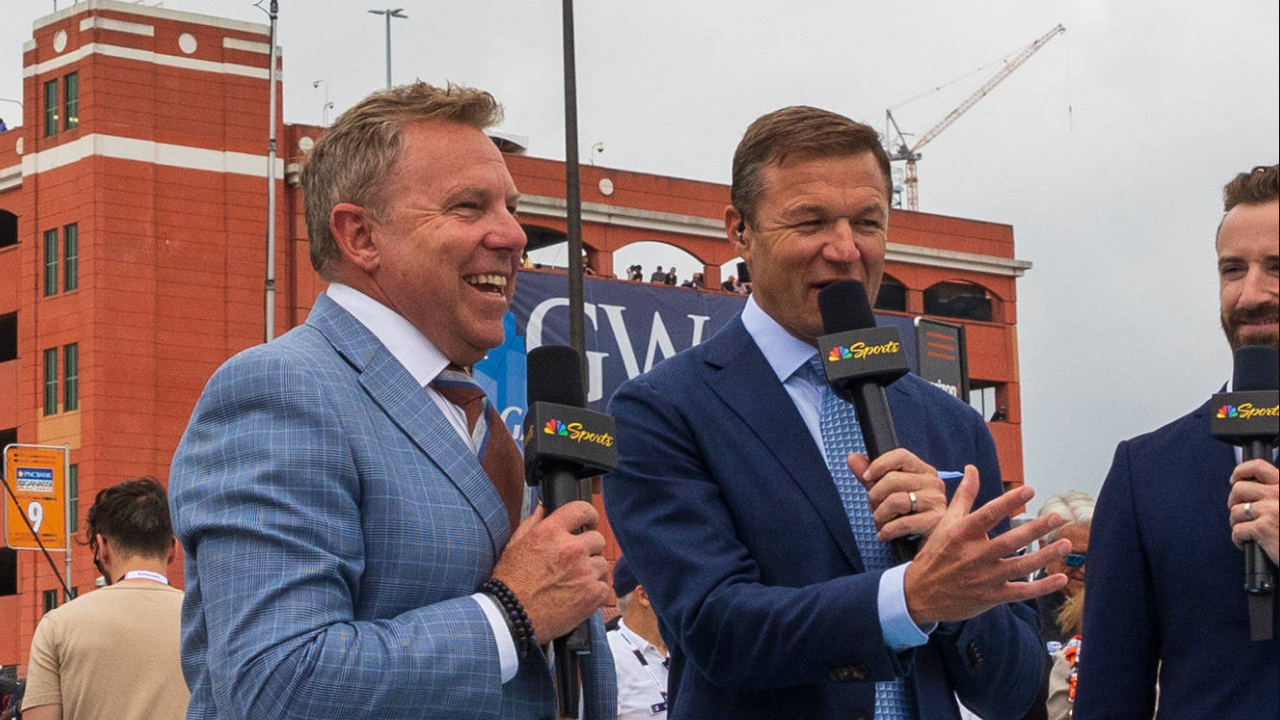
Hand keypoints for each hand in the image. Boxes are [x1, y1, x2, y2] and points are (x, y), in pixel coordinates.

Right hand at [491, 500, 610, 640]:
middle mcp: (571, 548)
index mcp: (551, 532)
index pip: (582, 509)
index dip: (589, 515)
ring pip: (602, 563)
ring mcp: (584, 572)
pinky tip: (578, 595)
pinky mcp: (592, 594)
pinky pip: (604, 586)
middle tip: (575, 560)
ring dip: (592, 570)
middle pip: (597, 539)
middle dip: (588, 548)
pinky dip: (594, 591)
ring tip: (573, 581)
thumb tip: (544, 508)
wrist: (510, 616)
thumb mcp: (515, 545)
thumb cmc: (510, 582)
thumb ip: (532, 523)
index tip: (589, 522)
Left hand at [848, 448, 946, 541]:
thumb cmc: (905, 516)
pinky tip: (884, 535)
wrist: (926, 545)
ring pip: (895, 501)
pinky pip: (902, 524)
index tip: (866, 477)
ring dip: (879, 516)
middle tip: (874, 509)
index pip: (900, 455)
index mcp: (924, 471)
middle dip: (874, 497)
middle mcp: (933, 483)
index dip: (879, 464)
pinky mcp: (935, 522)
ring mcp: (936, 502)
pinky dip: (887, 531)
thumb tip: (852, 457)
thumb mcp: (886, 494)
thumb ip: (870, 477)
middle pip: (892, 480)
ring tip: (880, 523)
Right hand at [902, 465, 1071, 624]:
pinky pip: (1021, 592)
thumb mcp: (946, 523)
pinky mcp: (991, 597)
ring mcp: (984, 578)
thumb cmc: (935, 555)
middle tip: (1057, 517)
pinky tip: (1060, 578)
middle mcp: (974, 555)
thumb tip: (972, 469)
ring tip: (1066, 543)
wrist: (919, 594)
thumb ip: (964, 496)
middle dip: (1035, 529)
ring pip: (1021, 566)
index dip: (1009, 502)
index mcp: (962, 534)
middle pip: (1010, 541)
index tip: (1029, 490)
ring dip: (1045, 555)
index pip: (988, 514)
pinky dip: (1042, 586)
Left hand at [1227, 458, 1278, 564]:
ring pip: (1236, 511)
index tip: (1234, 479)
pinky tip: (1246, 543)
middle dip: (1233, 501)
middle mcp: (1278, 495)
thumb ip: (1276, 495)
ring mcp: (1270, 510)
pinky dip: (1238, 539)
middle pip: (1239, 488)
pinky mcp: (1263, 528)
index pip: (1258, 467)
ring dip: (1236, 523)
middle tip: (1239, 513)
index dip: (1240, 471)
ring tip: (1245, 531)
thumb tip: (1247, 488)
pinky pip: (1237, 530)